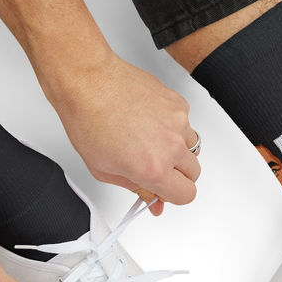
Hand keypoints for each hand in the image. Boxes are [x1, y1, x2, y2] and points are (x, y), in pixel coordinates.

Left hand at [48, 52, 200, 212]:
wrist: (87, 82)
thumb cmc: (88, 120)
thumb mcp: (105, 169)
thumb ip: (136, 188)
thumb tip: (153, 199)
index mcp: (153, 169)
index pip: (186, 195)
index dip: (173, 195)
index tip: (163, 190)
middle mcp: (171, 146)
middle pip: (193, 173)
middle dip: (176, 175)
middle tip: (154, 166)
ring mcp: (178, 122)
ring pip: (192, 147)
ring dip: (176, 150)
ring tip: (149, 140)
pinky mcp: (178, 103)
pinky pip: (185, 123)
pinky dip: (172, 126)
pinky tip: (148, 121)